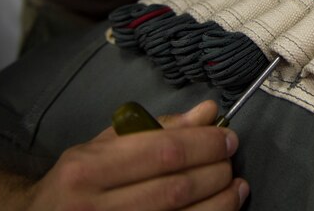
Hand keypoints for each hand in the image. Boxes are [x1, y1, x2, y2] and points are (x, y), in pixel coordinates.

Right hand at [23, 100, 248, 210]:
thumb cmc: (76, 182)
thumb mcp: (103, 147)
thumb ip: (156, 129)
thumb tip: (208, 112)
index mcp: (89, 170)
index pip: (163, 152)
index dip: (205, 144)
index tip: (228, 137)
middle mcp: (96, 207)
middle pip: (177, 188)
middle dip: (216, 171)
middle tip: (231, 159)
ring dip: (221, 202)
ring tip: (236, 186)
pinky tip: (221, 209)